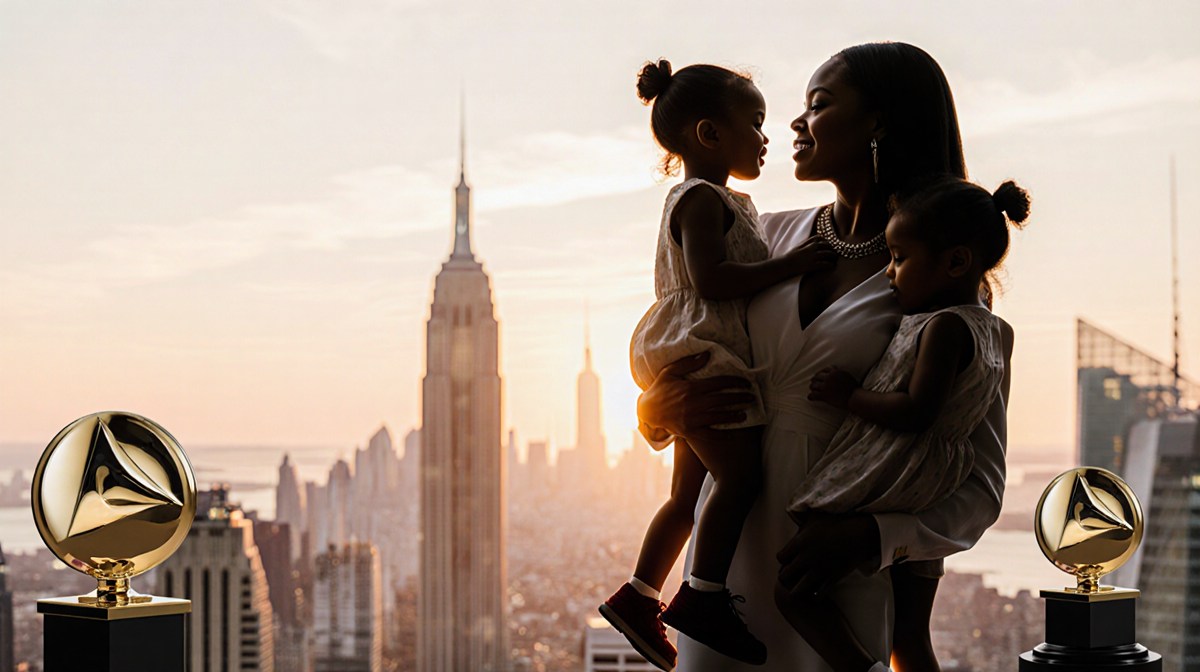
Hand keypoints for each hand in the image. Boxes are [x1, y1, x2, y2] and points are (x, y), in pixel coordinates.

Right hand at [636, 351, 754, 441]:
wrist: (647, 411)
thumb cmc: (660, 389)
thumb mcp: (670, 372)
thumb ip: (688, 363)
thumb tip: (707, 354)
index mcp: (690, 388)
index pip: (717, 383)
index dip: (734, 382)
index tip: (746, 383)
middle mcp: (693, 404)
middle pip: (721, 400)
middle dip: (739, 398)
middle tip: (752, 398)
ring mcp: (691, 419)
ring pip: (717, 417)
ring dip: (733, 416)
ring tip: (745, 414)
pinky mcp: (689, 431)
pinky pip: (708, 435)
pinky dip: (721, 436)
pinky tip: (732, 435)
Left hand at [777, 512, 879, 598]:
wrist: (858, 535)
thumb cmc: (837, 523)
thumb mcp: (816, 517)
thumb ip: (802, 517)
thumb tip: (795, 511)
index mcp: (799, 544)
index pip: (780, 558)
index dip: (783, 560)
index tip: (788, 560)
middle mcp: (805, 559)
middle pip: (784, 575)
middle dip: (786, 576)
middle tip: (791, 575)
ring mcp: (818, 571)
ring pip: (798, 590)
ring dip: (797, 590)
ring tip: (800, 589)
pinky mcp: (831, 579)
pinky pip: (819, 594)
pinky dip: (816, 595)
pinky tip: (816, 593)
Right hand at [784, 235, 836, 274]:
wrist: (784, 265)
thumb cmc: (789, 257)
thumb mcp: (797, 247)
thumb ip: (805, 243)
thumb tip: (813, 242)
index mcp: (807, 243)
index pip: (820, 238)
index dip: (826, 240)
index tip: (828, 243)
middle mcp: (811, 248)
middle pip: (826, 245)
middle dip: (832, 247)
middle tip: (835, 250)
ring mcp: (812, 257)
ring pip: (827, 254)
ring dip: (833, 256)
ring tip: (835, 258)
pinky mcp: (813, 266)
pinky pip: (825, 264)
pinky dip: (830, 265)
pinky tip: (832, 266)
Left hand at [808, 366, 857, 408]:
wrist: (854, 398)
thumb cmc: (854, 389)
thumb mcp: (847, 376)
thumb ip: (839, 373)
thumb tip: (835, 371)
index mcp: (835, 372)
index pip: (824, 369)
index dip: (820, 372)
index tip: (819, 376)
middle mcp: (829, 377)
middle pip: (817, 376)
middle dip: (815, 380)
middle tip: (814, 383)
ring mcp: (826, 386)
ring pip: (813, 385)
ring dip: (812, 388)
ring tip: (813, 390)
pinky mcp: (824, 395)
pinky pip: (813, 395)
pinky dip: (811, 396)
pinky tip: (811, 398)